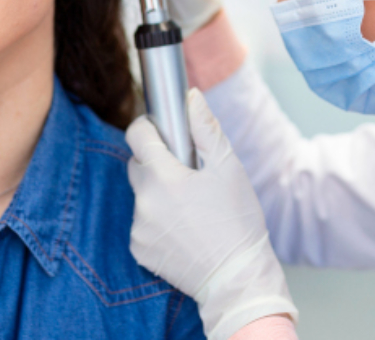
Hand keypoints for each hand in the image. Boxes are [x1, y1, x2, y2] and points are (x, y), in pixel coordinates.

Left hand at [127, 88, 296, 339]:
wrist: (236, 278)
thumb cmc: (238, 222)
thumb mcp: (229, 168)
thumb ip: (206, 129)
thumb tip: (192, 97)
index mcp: (163, 177)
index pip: (137, 136)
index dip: (149, 128)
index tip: (162, 131)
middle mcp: (144, 201)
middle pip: (138, 166)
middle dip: (157, 163)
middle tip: (188, 174)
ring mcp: (139, 228)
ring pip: (142, 196)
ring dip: (159, 194)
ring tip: (191, 208)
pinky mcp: (139, 250)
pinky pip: (142, 224)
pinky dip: (157, 222)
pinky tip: (184, 229)